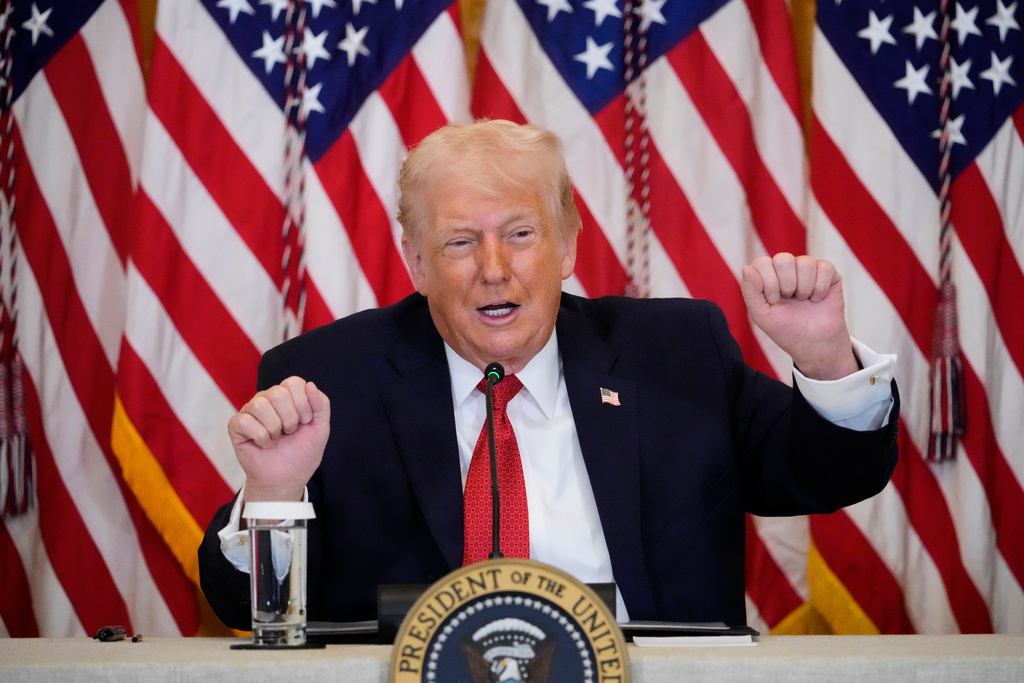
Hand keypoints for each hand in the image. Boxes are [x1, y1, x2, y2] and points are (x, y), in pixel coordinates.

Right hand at [228, 376, 330, 501]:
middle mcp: (267, 399)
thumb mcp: (320, 429)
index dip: (303, 404)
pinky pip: (246, 421)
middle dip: (290, 418)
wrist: (287, 479)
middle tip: (290, 432)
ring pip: (260, 405)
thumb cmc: (302, 453)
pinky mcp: (236, 426)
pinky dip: (260, 437)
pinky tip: (264, 444)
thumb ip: (321, 405)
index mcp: (287, 396)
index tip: (305, 421)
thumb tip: (310, 385)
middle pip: (278, 393)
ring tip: (276, 438)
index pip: (294, 382)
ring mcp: (250, 411)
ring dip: (274, 428)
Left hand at [740, 253, 857, 379]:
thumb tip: (746, 268)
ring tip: (803, 299)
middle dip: (787, 285)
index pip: (762, 262)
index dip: (769, 283)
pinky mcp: (828, 272)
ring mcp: (807, 267)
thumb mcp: (761, 315)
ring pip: (805, 263)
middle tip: (790, 299)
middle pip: (783, 259)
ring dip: (805, 288)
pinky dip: (820, 289)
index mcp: (767, 274)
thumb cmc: (785, 328)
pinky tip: (817, 298)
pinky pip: (825, 268)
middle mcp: (786, 267)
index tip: (774, 300)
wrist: (813, 343)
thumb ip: (750, 292)